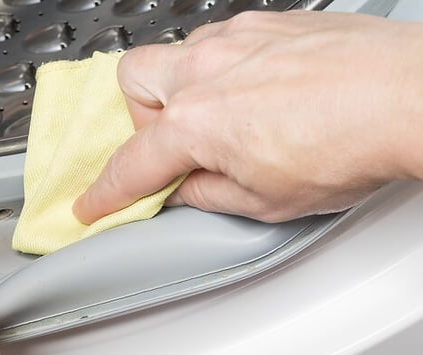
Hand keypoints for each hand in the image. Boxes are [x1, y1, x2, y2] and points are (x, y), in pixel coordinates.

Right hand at [74, 10, 422, 223]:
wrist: (417, 97)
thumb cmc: (354, 144)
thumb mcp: (265, 201)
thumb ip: (206, 194)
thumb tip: (184, 189)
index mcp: (198, 121)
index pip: (130, 164)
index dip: (104, 192)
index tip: (93, 203)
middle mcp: (207, 69)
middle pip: (131, 80)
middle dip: (136, 118)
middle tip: (168, 146)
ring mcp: (239, 38)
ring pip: (176, 56)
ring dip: (180, 92)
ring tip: (220, 122)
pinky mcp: (271, 22)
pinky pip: (221, 44)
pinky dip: (221, 73)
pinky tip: (255, 95)